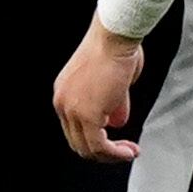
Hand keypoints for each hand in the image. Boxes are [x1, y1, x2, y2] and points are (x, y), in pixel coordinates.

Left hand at [52, 21, 142, 163]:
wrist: (115, 36)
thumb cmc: (116, 48)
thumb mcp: (112, 82)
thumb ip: (111, 104)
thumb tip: (115, 122)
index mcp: (64, 93)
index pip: (74, 128)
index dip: (97, 138)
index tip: (117, 141)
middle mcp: (62, 102)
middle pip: (78, 142)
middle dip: (104, 151)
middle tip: (125, 150)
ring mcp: (72, 110)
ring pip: (88, 148)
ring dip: (111, 155)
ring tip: (130, 152)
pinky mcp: (88, 115)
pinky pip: (100, 146)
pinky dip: (115, 154)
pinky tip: (129, 152)